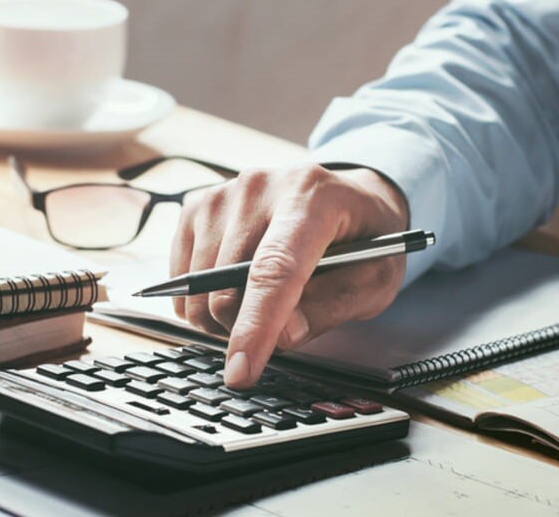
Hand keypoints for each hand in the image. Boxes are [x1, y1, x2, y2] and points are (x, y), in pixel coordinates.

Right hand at [171, 164, 409, 387]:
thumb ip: (335, 305)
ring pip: (198, 288)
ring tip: (266, 301)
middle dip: (247, 328)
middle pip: (227, 286)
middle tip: (282, 327)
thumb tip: (281, 336)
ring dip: (225, 315)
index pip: (275, 269)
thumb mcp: (376, 277)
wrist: (347, 197)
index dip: (256, 325)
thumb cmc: (364, 238)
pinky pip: (182, 276)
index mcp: (312, 196)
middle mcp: (260, 186)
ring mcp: (223, 193)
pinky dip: (205, 298)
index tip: (242, 371)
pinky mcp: (198, 206)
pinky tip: (239, 285)